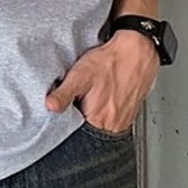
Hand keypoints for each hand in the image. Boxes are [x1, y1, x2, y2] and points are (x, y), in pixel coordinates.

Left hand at [45, 30, 159, 132]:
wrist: (137, 52)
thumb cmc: (111, 62)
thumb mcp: (80, 75)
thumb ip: (63, 94)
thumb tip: (50, 107)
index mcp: (99, 120)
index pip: (76, 135)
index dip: (67, 123)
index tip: (67, 110)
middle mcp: (113, 125)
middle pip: (88, 132)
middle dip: (79, 119)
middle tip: (82, 99)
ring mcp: (123, 122)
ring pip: (100, 127)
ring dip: (92, 116)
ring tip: (94, 97)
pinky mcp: (129, 115)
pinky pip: (112, 120)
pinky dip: (104, 112)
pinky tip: (103, 97)